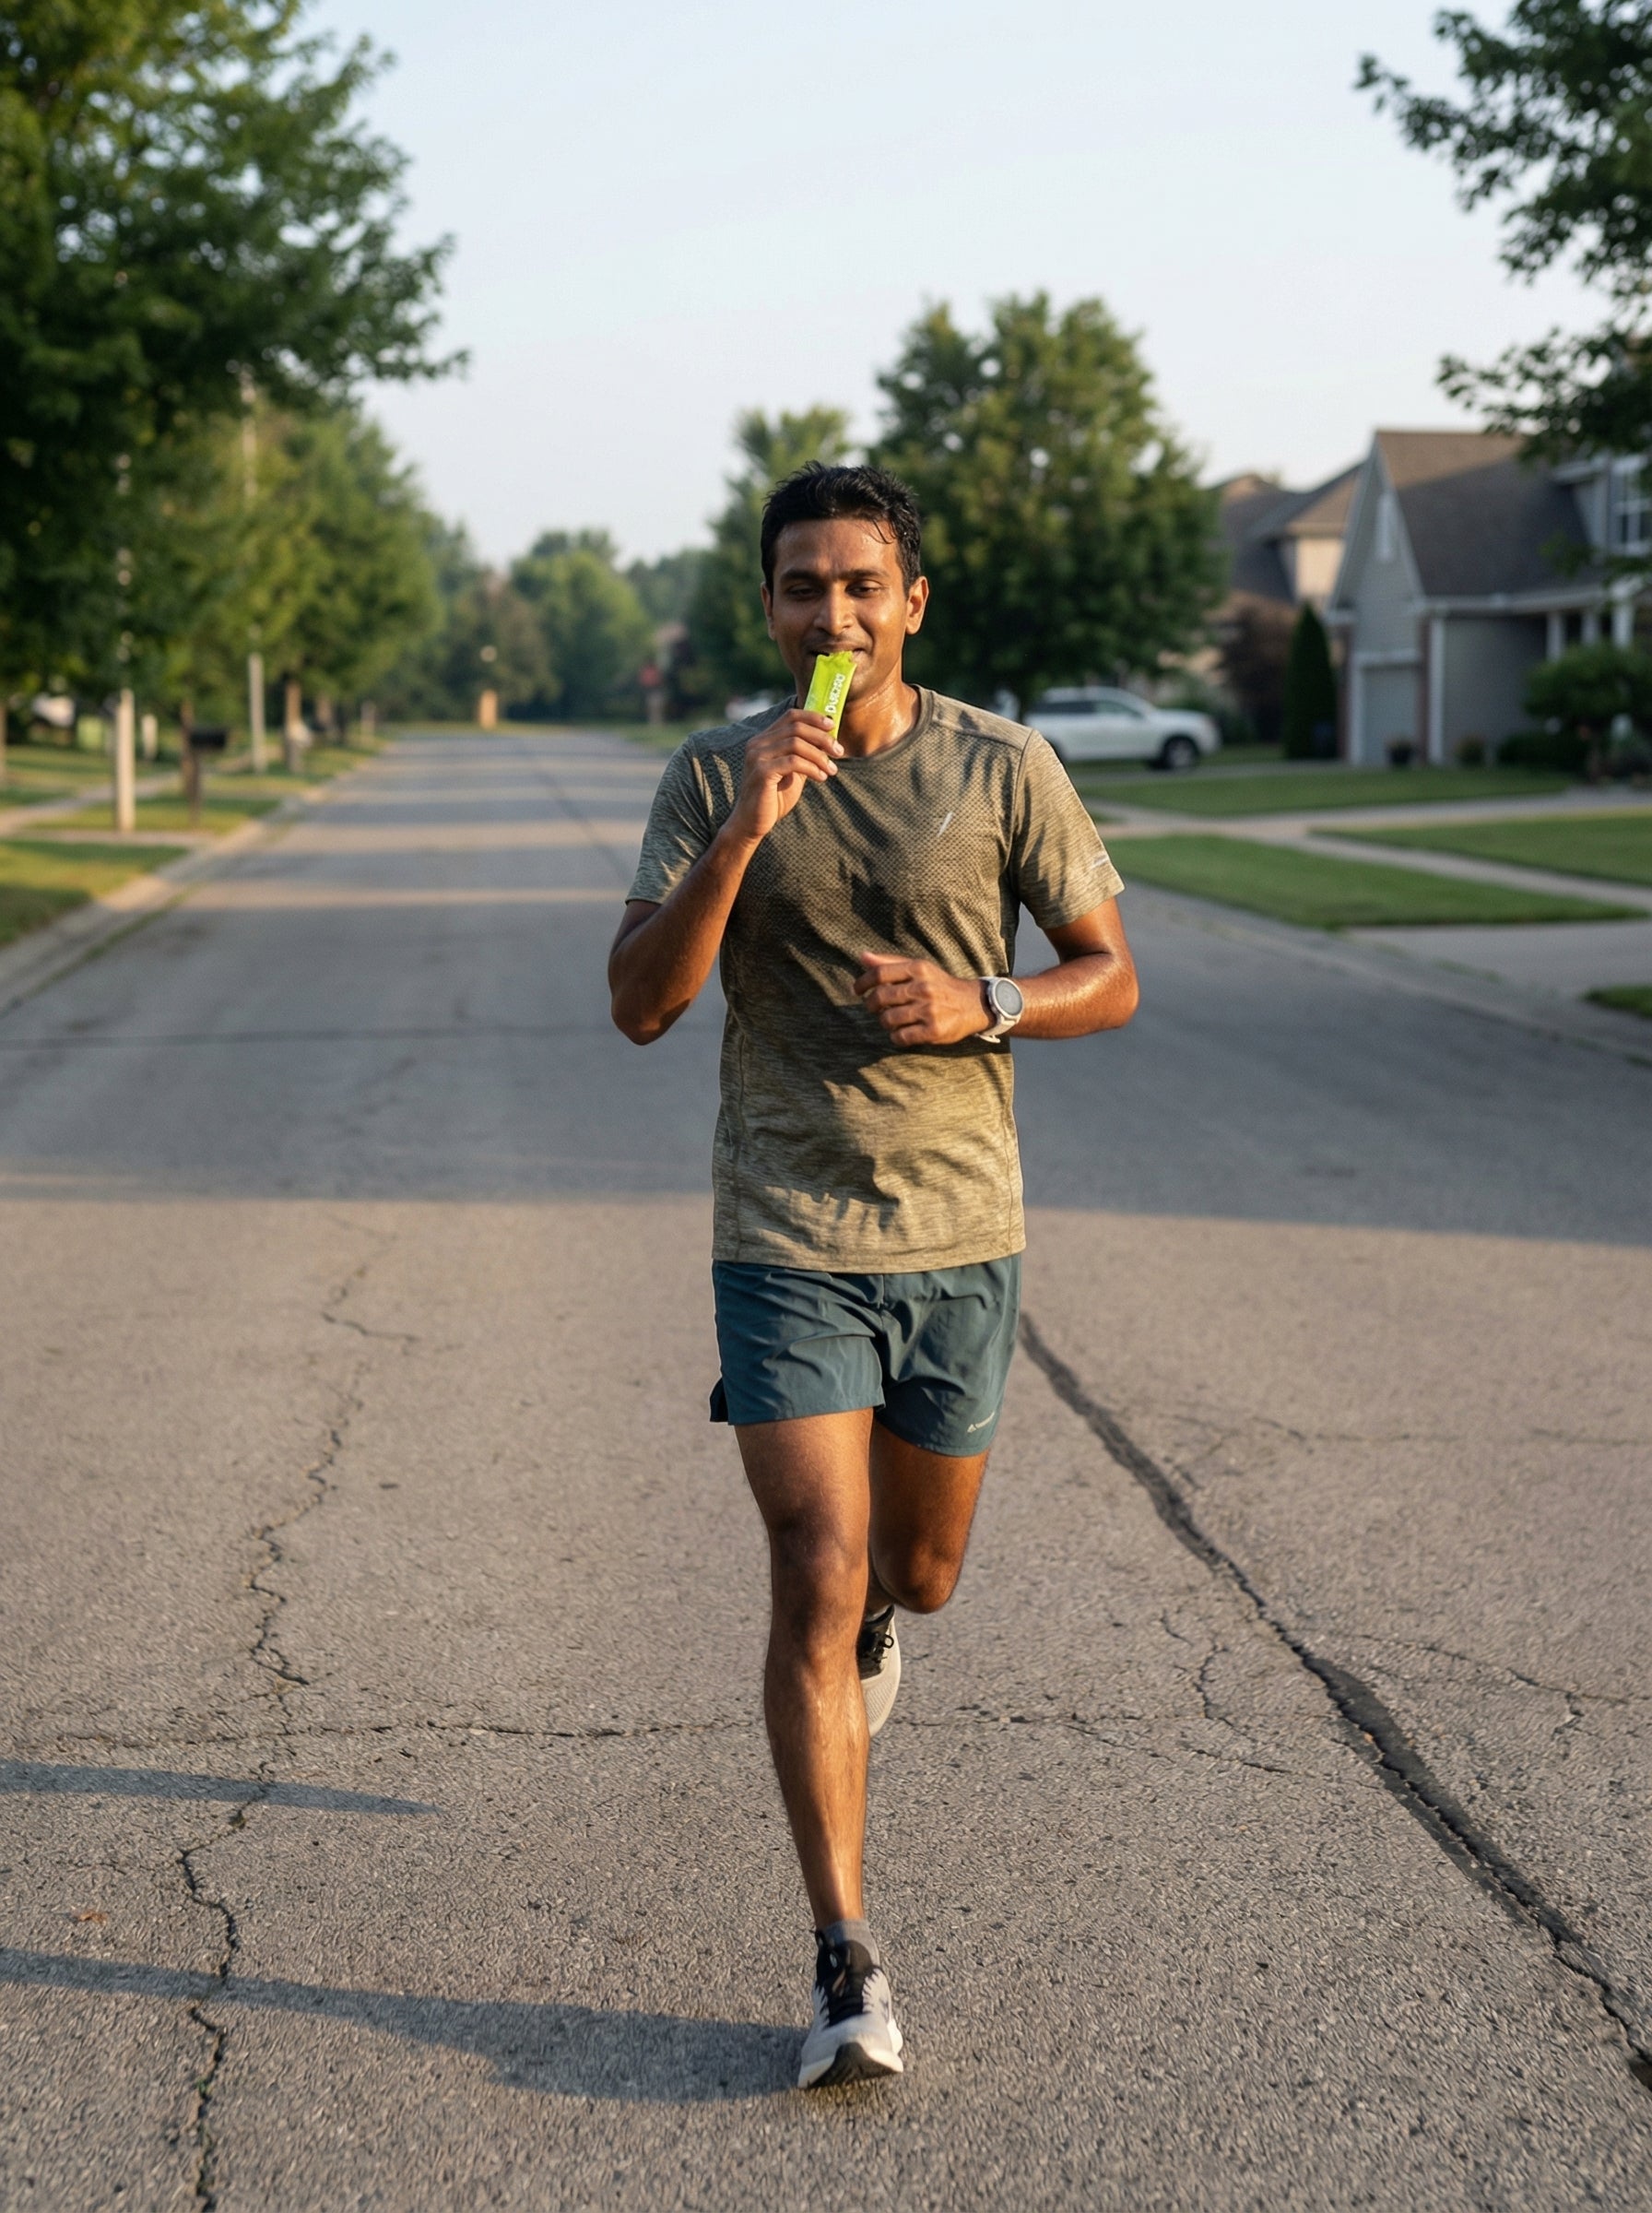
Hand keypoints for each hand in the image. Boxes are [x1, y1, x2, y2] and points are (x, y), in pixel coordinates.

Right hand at [726, 708, 841, 844]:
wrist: (753, 822)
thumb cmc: (774, 797)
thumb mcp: (793, 772)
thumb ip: (805, 755)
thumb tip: (829, 740)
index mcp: (763, 739)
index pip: (790, 716)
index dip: (813, 717)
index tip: (832, 726)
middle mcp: (757, 743)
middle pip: (796, 727)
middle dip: (822, 738)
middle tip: (839, 751)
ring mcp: (757, 756)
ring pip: (796, 744)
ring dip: (819, 756)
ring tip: (832, 770)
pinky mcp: (761, 771)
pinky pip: (793, 762)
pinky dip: (812, 768)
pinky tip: (821, 777)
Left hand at [853, 953, 990, 1047]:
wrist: (974, 1004)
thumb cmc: (940, 985)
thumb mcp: (919, 968)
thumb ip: (890, 962)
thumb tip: (862, 957)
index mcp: (918, 969)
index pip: (879, 973)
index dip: (862, 982)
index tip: (857, 990)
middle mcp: (923, 988)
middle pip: (880, 997)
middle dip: (871, 1005)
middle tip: (874, 1007)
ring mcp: (929, 1010)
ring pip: (888, 1019)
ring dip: (884, 1022)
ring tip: (891, 1020)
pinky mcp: (933, 1031)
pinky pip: (901, 1037)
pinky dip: (896, 1037)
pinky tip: (902, 1032)